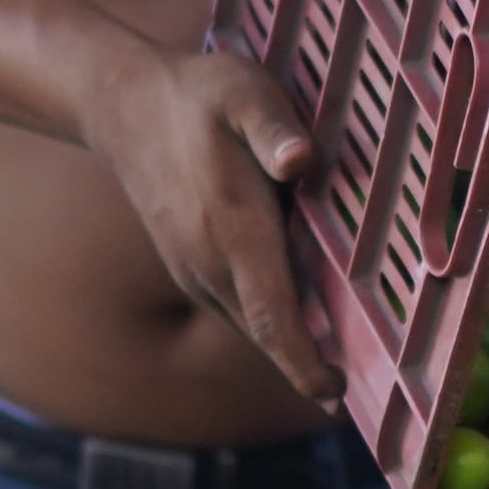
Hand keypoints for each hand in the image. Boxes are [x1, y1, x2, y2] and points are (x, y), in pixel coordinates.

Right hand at [82, 43, 343, 409]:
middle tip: (364, 394)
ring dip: (293, 350)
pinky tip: (306, 322)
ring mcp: (195, 270)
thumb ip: (273, 128)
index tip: (336, 396)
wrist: (124, 105)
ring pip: (252, 324)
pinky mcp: (189, 266)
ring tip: (344, 369)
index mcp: (233, 231)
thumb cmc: (199, 95)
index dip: (305, 362)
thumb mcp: (244, 93)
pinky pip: (239, 307)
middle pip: (268, 335)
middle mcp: (210, 264)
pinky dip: (273, 325)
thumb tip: (300, 160)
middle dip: (311, 369)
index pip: (272, 317)